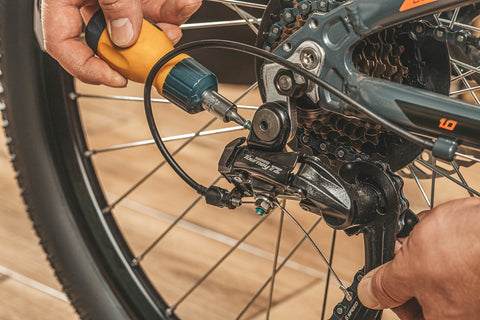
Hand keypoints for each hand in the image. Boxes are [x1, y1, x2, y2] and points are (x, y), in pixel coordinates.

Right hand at [42, 0, 200, 86]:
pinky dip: (174, 6)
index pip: (63, 44)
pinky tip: (185, 1)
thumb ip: (113, 2)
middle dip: (140, 47)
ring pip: (140, 26)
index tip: (115, 77)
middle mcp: (89, 0)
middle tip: (157, 51)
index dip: (87, 68)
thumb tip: (125, 37)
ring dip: (165, 26)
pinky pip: (157, 6)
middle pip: (110, 40)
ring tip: (179, 13)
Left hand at [357, 197, 479, 319]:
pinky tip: (435, 228)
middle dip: (407, 267)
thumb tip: (369, 294)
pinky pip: (454, 258)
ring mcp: (475, 290)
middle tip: (400, 252)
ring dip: (422, 252)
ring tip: (417, 235)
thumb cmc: (466, 251)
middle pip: (424, 294)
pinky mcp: (478, 266)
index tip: (384, 279)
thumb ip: (385, 285)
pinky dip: (441, 242)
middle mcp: (467, 311)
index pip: (410, 317)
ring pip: (437, 272)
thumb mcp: (408, 269)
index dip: (392, 297)